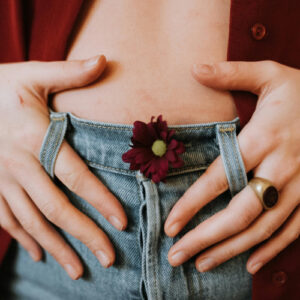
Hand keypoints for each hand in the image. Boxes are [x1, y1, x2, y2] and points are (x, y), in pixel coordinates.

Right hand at [0, 55, 127, 278]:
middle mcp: (17, 165)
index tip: (122, 222)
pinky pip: (6, 221)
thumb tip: (104, 59)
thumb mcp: (32, 74)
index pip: (74, 176)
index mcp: (34, 139)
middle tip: (108, 259)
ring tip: (80, 271)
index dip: (99, 200)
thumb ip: (69, 71)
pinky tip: (39, 255)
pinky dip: (25, 240)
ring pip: (31, 223)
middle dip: (84, 235)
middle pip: (56, 208)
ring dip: (56, 248)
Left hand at [164, 60, 299, 273]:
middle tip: (176, 256)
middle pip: (239, 214)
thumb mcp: (271, 74)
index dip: (192, 204)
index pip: (220, 179)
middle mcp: (282, 168)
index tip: (169, 224)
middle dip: (205, 238)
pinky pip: (292, 231)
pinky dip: (270, 250)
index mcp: (264, 139)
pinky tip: (249, 264)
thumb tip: (195, 68)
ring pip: (263, 229)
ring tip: (201, 264)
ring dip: (230, 250)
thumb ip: (232, 73)